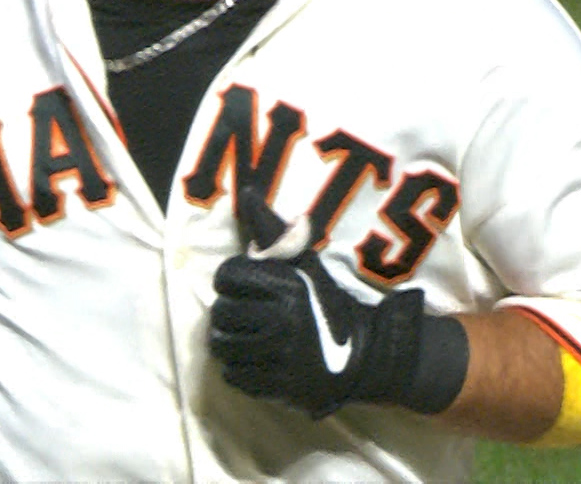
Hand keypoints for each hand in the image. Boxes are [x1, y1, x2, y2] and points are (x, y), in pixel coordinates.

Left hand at [208, 187, 435, 417]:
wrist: (361, 355)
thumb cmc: (324, 302)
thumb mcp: (306, 264)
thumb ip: (275, 232)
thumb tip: (247, 193)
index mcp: (288, 288)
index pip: (226, 275)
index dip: (231, 278)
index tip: (245, 285)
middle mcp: (283, 322)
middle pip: (219, 312)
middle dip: (227, 310)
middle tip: (243, 313)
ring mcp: (280, 358)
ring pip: (222, 346)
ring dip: (228, 340)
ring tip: (244, 335)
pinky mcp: (278, 388)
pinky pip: (233, 376)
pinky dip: (238, 369)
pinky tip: (254, 359)